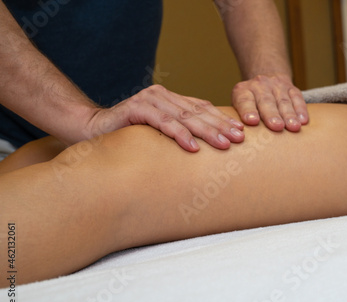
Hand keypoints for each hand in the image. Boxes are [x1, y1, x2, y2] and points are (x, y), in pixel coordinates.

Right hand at [84, 85, 244, 151]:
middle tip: (239, 139)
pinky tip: (193, 147)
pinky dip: (179, 134)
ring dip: (206, 131)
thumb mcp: (158, 131)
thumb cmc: (128, 133)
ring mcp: (149, 100)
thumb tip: (204, 145)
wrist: (90, 128)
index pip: (202, 108)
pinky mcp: (136, 108)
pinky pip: (163, 123)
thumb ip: (177, 130)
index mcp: (170, 99)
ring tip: (223, 144)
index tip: (241, 132)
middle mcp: (162, 95)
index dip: (222, 119)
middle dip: (221, 126)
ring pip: (184, 116)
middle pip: (198, 112)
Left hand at [232, 74, 308, 131]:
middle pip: (266, 101)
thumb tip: (237, 137)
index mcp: (243, 90)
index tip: (252, 121)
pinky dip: (301, 109)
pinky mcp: (291, 87)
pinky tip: (303, 120)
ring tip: (293, 127)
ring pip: (283, 101)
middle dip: (272, 114)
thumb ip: (237, 118)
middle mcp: (259, 85)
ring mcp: (276, 85)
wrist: (264, 82)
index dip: (248, 110)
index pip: (245, 101)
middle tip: (276, 126)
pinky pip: (297, 98)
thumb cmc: (249, 103)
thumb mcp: (237, 106)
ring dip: (289, 115)